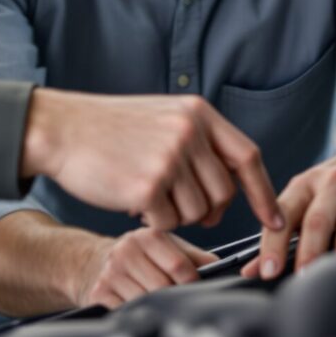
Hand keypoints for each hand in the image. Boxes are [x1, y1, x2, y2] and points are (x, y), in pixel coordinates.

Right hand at [23, 89, 283, 231]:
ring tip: (148, 193)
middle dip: (206, 210)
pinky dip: (153, 220)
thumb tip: (228, 192)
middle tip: (177, 206)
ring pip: (196, 212)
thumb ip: (199, 144)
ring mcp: (169, 159)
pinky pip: (168, 222)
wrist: (62, 129)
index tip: (273, 219)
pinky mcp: (148, 186)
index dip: (262, 193)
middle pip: (222, 193)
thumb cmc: (110, 130)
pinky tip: (133, 201)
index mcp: (198, 113)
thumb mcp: (164, 118)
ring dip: (174, 214)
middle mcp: (189, 132)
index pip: (247, 157)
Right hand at [74, 228, 217, 308]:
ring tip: (158, 308)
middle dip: (174, 299)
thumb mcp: (164, 247)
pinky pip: (127, 313)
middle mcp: (127, 251)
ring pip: (146, 302)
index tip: (194, 291)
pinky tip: (139, 312)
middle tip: (178, 304)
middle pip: (164, 288)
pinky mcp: (98, 294)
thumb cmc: (138, 257)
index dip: (192, 283)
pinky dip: (137, 316)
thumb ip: (193, 256)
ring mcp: (111, 273)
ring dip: (156, 310)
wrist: (89, 263)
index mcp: (148, 237)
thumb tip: (221, 268)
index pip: (180, 266)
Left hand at [244, 129, 335, 280]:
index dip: (273, 244)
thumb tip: (251, 270)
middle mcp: (333, 181)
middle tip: (303, 278)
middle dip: (307, 253)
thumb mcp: (310, 198)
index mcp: (306, 184)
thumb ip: (281, 233)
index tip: (267, 271)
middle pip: (316, 222)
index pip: (283, 216)